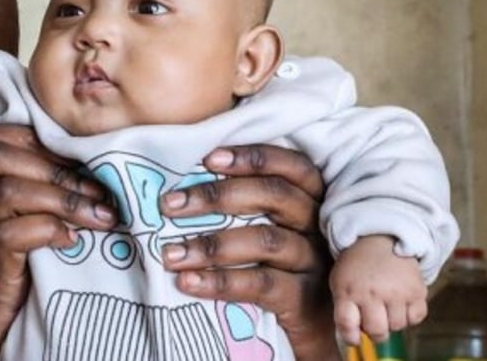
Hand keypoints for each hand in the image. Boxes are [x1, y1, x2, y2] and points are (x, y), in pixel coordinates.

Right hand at [0, 123, 115, 360]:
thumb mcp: (5, 228)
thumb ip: (29, 195)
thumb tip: (86, 168)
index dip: (36, 138)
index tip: (77, 158)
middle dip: (59, 167)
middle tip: (101, 190)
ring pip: (7, 192)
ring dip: (64, 199)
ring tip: (100, 215)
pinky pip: (9, 236)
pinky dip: (47, 230)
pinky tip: (71, 241)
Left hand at [159, 144, 339, 360]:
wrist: (311, 329)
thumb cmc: (279, 269)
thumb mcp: (269, 231)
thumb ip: (243, 207)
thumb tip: (182, 193)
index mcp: (311, 200)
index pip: (291, 166)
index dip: (252, 157)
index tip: (209, 158)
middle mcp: (316, 226)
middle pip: (274, 196)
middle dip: (216, 196)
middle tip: (169, 205)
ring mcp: (314, 263)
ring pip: (264, 241)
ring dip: (210, 245)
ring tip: (171, 254)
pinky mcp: (304, 299)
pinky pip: (261, 284)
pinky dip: (220, 282)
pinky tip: (188, 282)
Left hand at [331, 235, 426, 344]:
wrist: (380, 239)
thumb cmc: (357, 266)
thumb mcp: (340, 282)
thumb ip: (344, 309)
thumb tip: (354, 338)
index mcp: (348, 290)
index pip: (347, 324)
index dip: (351, 337)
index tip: (354, 338)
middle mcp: (372, 292)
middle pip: (377, 331)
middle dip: (375, 332)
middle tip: (375, 320)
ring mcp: (396, 291)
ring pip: (397, 326)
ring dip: (393, 321)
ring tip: (387, 304)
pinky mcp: (417, 290)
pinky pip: (416, 318)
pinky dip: (410, 315)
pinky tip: (401, 302)